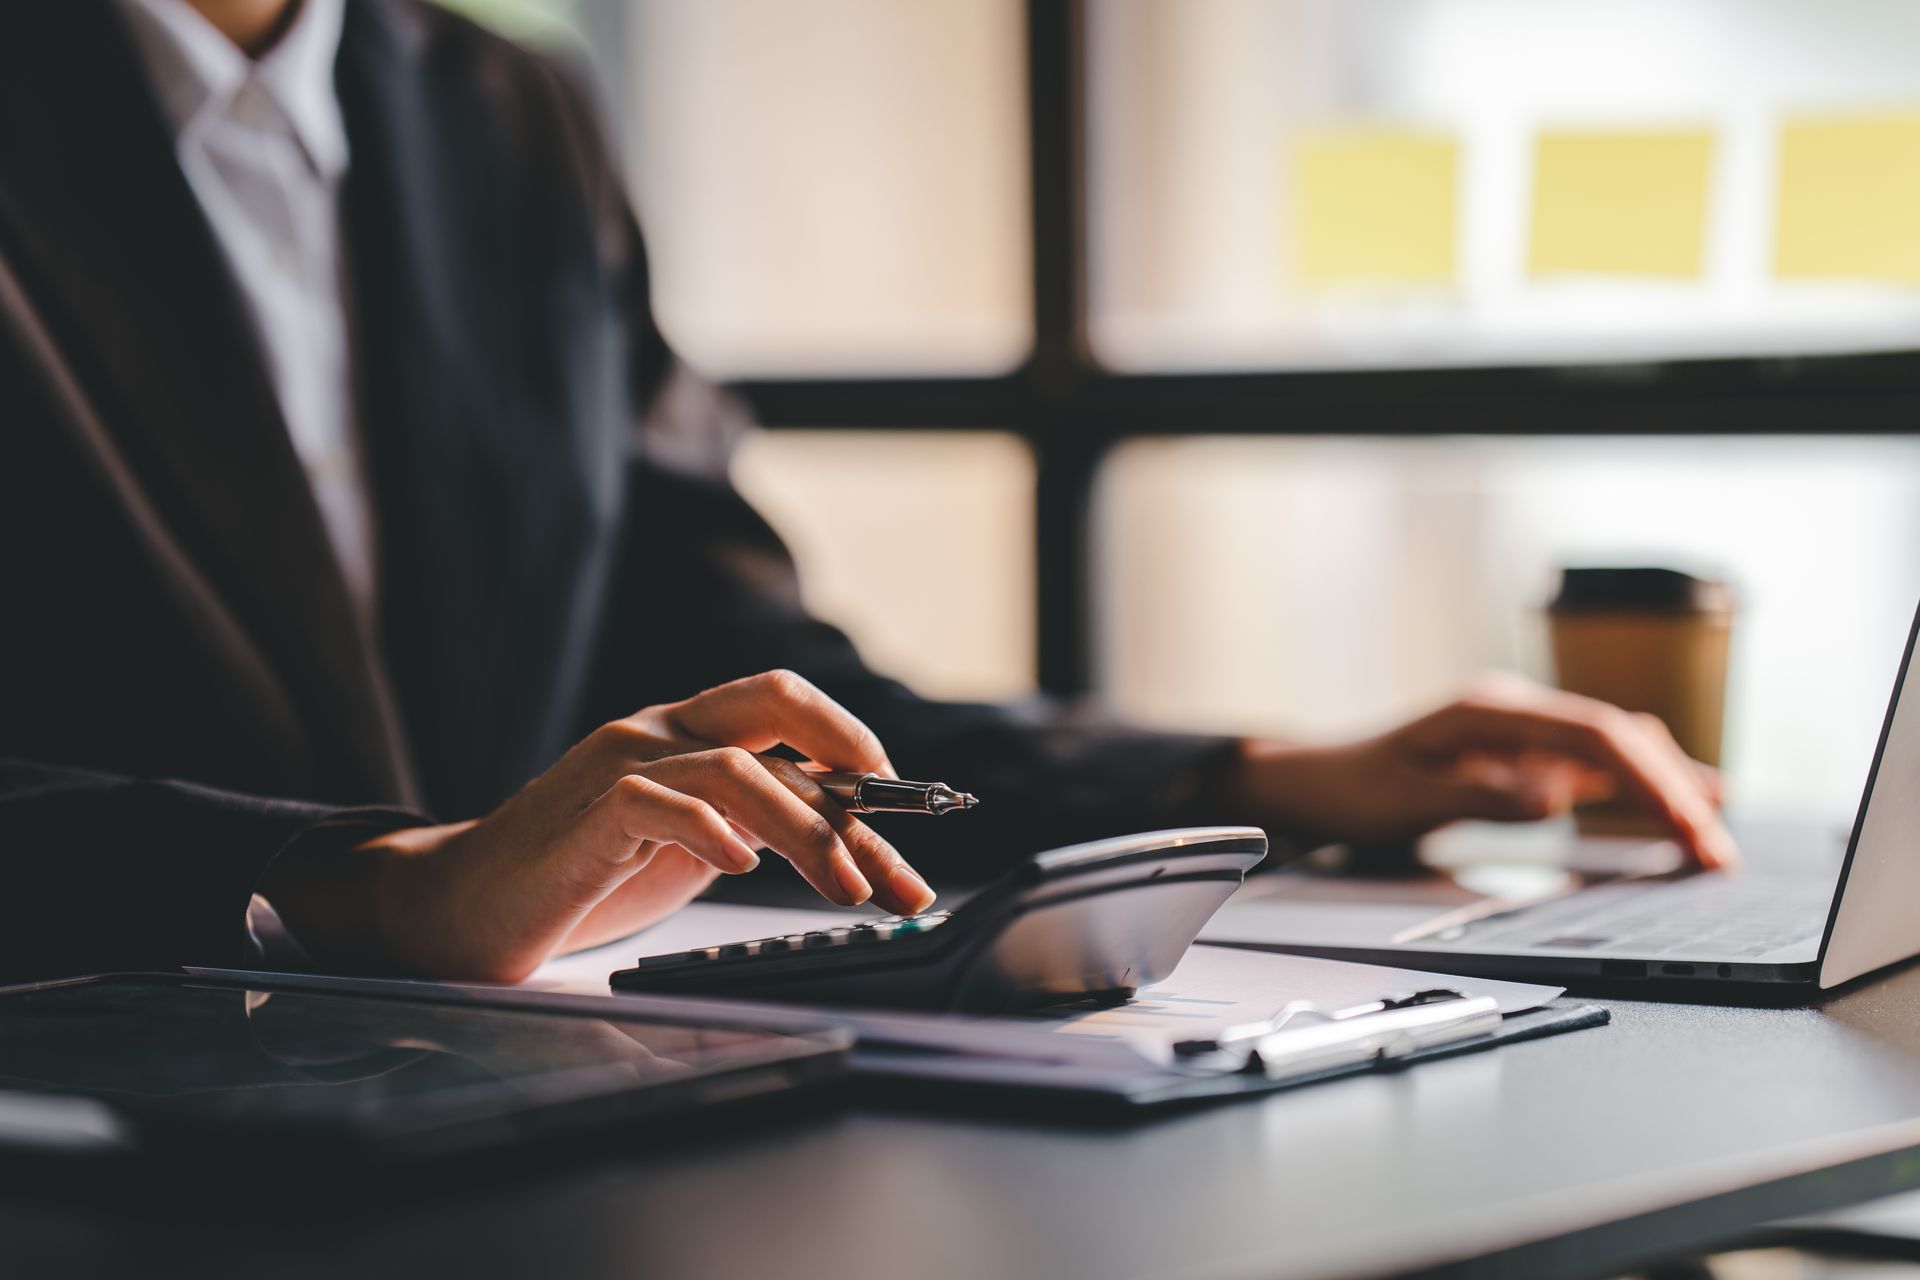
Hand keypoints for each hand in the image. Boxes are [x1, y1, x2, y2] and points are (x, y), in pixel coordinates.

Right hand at [264, 670, 935, 981]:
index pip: (790, 717)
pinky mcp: (584, 816)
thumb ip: (758, 825)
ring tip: (845, 888)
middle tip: (898, 863)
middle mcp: (658, 732)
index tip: (918, 807)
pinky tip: (741, 867)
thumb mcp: (693, 845)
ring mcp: (618, 767)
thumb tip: (855, 840)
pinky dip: (711, 831)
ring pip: (734, 767)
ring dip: (805, 830)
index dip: (858, 751)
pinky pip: (658, 802)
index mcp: (688, 732)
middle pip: (774, 712)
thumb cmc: (584, 876)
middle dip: (853, 780)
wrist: (462, 907)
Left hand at [1216, 673, 1736, 868]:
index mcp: (1490, 712)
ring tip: (1716, 833)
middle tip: (1717, 849)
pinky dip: (1639, 786)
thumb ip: (1482, 796)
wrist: (1313, 780)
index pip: (1594, 735)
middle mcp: (1514, 712)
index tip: (1688, 820)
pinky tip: (1679, 802)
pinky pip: (1594, 765)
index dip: (1650, 777)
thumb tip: (1557, 796)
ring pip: (1613, 749)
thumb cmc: (1352, 788)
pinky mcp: (1519, 757)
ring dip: (1666, 786)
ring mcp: (1520, 732)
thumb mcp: (1406, 800)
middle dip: (1674, 790)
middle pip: (1616, 740)